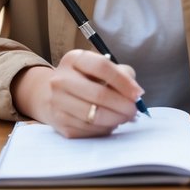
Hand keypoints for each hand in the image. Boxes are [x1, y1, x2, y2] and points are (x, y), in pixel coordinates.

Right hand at [11, 49, 144, 137]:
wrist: (51, 94)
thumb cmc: (84, 79)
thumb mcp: (100, 68)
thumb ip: (121, 74)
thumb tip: (136, 94)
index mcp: (74, 59)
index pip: (102, 67)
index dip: (123, 82)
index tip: (138, 94)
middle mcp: (61, 79)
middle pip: (99, 94)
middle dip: (123, 105)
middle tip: (134, 110)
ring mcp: (57, 102)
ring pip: (94, 116)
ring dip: (116, 119)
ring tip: (124, 117)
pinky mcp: (59, 123)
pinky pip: (88, 130)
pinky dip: (104, 129)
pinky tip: (109, 123)